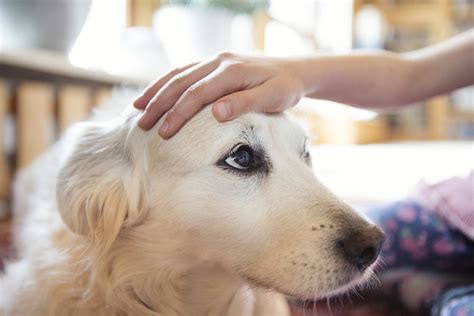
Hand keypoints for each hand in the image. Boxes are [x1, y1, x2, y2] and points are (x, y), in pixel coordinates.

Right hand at [133, 52, 305, 137]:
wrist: (295, 70)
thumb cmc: (286, 87)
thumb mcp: (273, 97)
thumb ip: (245, 103)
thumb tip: (216, 112)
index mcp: (232, 70)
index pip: (197, 93)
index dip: (178, 113)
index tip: (164, 133)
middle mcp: (219, 61)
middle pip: (181, 82)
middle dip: (159, 103)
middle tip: (141, 124)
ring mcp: (215, 60)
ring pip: (179, 73)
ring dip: (157, 90)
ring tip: (138, 108)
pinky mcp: (215, 65)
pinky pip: (186, 72)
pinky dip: (168, 83)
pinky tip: (157, 94)